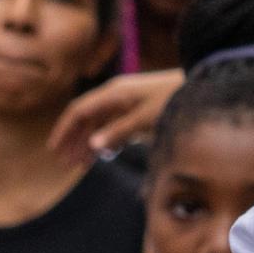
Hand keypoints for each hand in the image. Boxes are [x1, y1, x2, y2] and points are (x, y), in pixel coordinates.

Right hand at [52, 70, 182, 162]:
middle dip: (73, 140)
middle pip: (85, 118)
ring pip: (98, 123)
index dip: (64, 130)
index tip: (53, 149)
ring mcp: (126, 102)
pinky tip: (102, 156)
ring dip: (87, 143)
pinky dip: (105, 141)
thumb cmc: (173, 99)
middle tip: (64, 164)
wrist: (200, 87)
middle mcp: (116, 96)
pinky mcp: (138, 110)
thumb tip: (92, 146)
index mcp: (113, 93)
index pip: (79, 111)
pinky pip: (113, 126)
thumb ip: (119, 131)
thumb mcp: (146, 118)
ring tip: (79, 165)